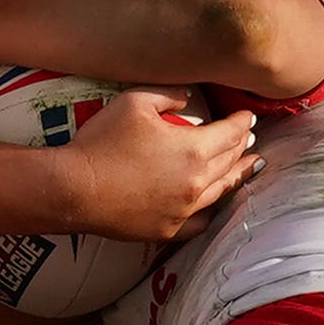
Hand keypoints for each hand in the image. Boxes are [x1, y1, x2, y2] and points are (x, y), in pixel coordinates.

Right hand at [53, 86, 258, 242]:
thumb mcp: (135, 102)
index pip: (231, 133)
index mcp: (194, 149)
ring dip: (237, 176)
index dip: (242, 122)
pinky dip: (212, 211)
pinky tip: (214, 205)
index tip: (249, 116)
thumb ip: (170, 94)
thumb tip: (189, 97)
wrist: (75, 189)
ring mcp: (184, 210)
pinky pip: (200, 222)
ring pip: (222, 192)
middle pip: (230, 162)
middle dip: (242, 147)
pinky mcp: (168, 230)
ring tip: (247, 167)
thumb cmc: (102, 142)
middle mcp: (197, 183)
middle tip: (249, 139)